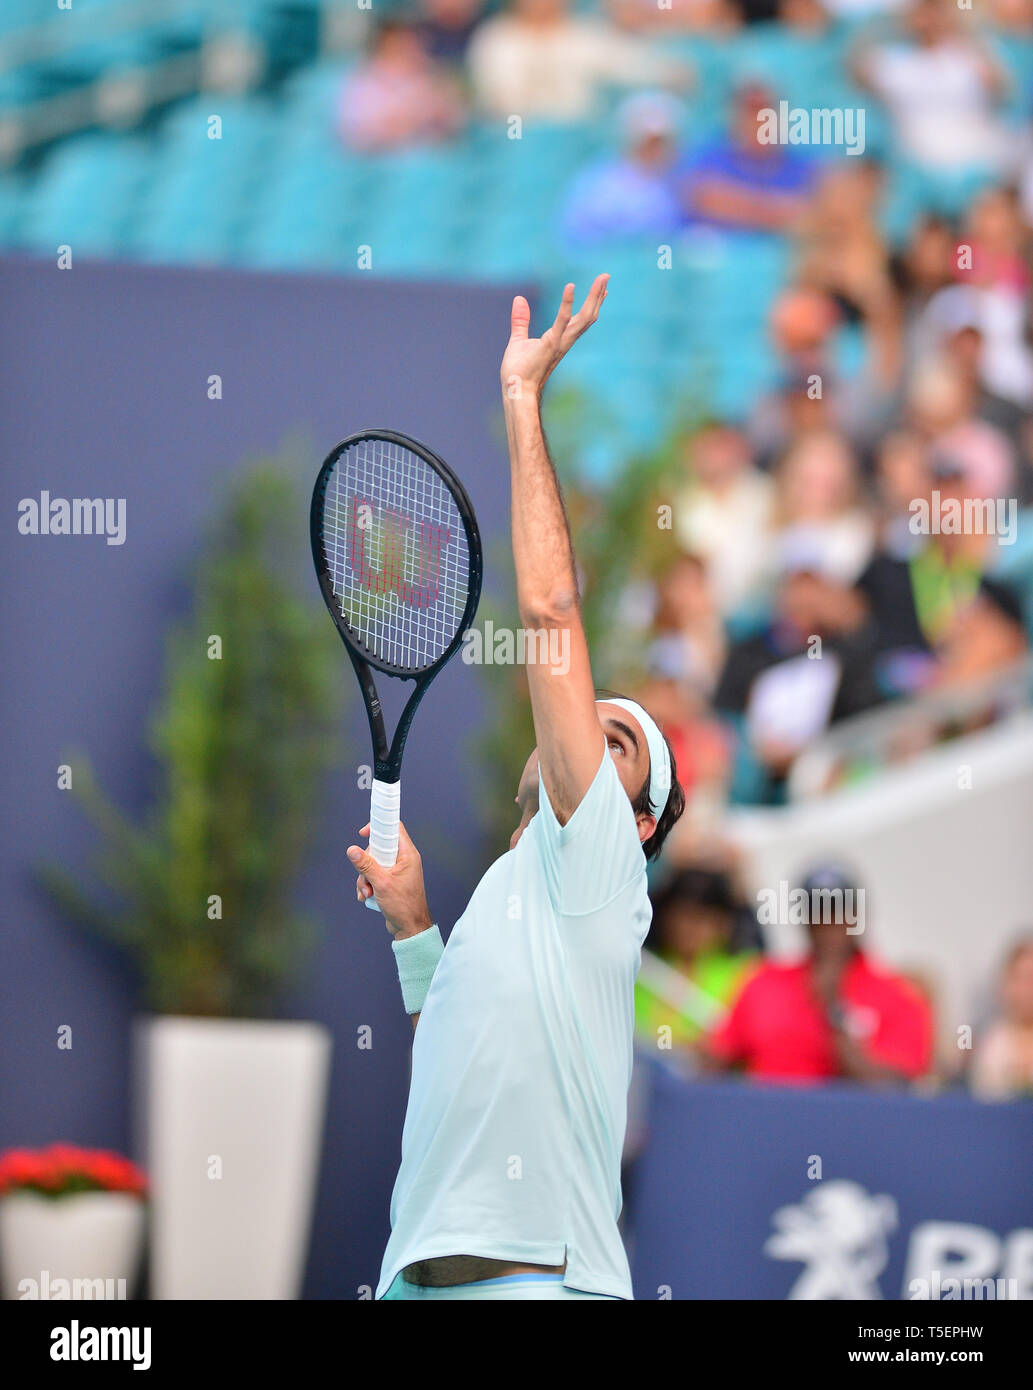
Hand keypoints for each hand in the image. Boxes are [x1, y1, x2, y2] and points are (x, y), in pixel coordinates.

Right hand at [346, 821, 432, 939]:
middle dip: (366, 863)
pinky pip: (374, 875)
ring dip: (365, 878)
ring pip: (373, 864)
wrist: (409, 928)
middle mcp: (403, 860)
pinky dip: (368, 885)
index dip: (378, 827)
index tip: (363, 833)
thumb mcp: (381, 883)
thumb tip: (352, 850)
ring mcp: (397, 871)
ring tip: (368, 892)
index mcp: (407, 855)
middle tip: (366, 875)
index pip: (394, 829)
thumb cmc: (403, 906)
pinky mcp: (391, 881)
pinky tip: (368, 897)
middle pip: (378, 848)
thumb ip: (366, 865)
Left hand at [500, 274, 608, 401]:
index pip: (581, 320)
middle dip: (598, 296)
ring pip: (583, 317)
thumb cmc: (518, 371)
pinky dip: (566, 303)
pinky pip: (562, 321)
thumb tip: (519, 299)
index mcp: (559, 340)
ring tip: (602, 279)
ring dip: (593, 297)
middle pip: (588, 316)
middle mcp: (565, 341)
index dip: (592, 304)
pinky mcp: (551, 343)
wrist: (516, 389)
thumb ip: (521, 320)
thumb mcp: (519, 340)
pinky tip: (570, 287)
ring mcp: (560, 342)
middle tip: (606, 276)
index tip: (603, 290)